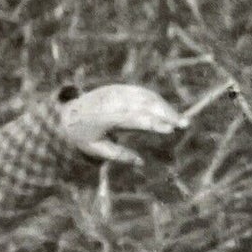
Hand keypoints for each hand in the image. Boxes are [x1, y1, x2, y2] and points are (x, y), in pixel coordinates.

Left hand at [57, 84, 183, 164]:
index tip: (169, 129)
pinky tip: (169, 111)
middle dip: (166, 113)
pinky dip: (157, 100)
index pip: (133, 118)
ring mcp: (116, 91)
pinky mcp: (120, 88)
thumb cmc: (83, 135)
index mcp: (104, 116)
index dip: (152, 123)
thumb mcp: (96, 150)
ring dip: (165, 106)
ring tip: (181, 120)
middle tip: (184, 124)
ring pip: (145, 96)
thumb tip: (141, 163)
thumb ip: (119, 155)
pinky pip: (142, 92)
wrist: (68, 113)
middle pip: (143, 104)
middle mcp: (112, 100)